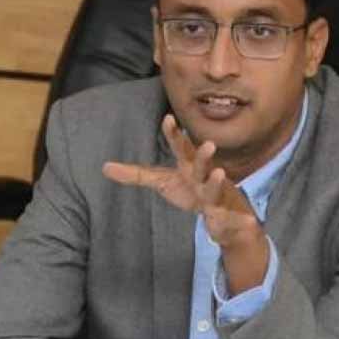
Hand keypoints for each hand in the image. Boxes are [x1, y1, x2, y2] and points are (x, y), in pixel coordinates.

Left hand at [103, 115, 269, 293]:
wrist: (222, 213)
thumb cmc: (190, 190)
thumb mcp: (162, 182)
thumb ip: (136, 174)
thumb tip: (104, 167)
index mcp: (187, 166)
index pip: (180, 146)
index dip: (173, 134)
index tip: (168, 118)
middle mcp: (202, 176)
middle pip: (201, 163)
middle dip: (203, 154)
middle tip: (207, 144)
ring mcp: (215, 194)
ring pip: (216, 186)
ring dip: (218, 180)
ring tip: (220, 173)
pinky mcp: (224, 214)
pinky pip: (227, 218)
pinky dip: (230, 219)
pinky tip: (234, 219)